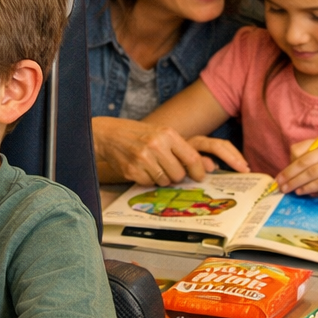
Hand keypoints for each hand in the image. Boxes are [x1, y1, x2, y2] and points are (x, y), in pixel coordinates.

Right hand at [95, 118, 239, 184]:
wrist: (110, 134)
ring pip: (165, 181)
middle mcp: (156, 145)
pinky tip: (142, 168)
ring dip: (162, 178)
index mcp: (167, 134)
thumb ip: (181, 149)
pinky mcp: (132, 170)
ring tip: (153, 166)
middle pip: (179, 175)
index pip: (191, 158)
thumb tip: (207, 166)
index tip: (200, 176)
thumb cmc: (140, 134)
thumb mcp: (162, 134)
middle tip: (169, 169)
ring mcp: (142, 159)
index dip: (198, 171)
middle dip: (177, 176)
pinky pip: (149, 184)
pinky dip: (148, 180)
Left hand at [275, 138, 317, 195]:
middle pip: (303, 162)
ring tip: (287, 189)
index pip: (299, 149)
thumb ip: (311, 160)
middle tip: (279, 184)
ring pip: (311, 173)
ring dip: (296, 182)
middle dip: (289, 174)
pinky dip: (308, 188)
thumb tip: (288, 173)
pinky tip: (301, 192)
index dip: (289, 162)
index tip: (282, 174)